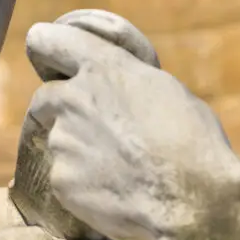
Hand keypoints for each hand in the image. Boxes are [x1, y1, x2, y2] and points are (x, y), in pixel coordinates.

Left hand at [25, 17, 239, 239]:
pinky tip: (114, 190)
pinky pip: (65, 176)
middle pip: (46, 97)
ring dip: (78, 148)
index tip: (52, 60)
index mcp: (102, 67)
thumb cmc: (192, 141)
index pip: (47, 40)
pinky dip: (83, 183)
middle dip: (64, 109)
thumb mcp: (166, 90)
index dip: (48, 49)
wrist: (193, 199)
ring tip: (118, 166)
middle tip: (97, 129)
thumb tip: (120, 87)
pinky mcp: (61, 179)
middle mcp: (73, 98)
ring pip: (59, 139)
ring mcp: (63, 141)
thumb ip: (128, 81)